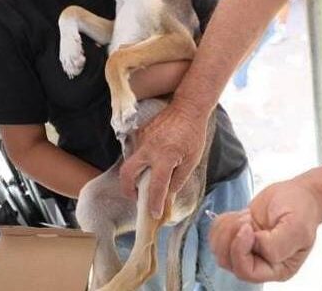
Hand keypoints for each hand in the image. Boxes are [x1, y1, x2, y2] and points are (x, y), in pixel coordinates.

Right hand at [119, 100, 208, 218]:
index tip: (153, 214)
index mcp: (164, 157)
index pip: (155, 187)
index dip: (154, 203)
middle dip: (128, 189)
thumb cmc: (193, 134)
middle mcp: (148, 149)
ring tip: (146, 180)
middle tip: (136, 197)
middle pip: (127, 174)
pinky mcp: (140, 132)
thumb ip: (178, 180)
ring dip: (135, 174)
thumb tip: (169, 195)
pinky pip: (136, 150)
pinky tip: (152, 160)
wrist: (187, 108)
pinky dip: (141, 160)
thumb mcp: (191, 160)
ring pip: (130, 162)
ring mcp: (142, 139)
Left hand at [209, 178, 321, 282]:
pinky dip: (222, 222)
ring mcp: (246, 250)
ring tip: (245, 216)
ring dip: (226, 229)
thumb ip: (277, 244)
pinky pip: (216, 236)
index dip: (240, 250)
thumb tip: (256, 246)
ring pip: (219, 249)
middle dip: (231, 236)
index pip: (246, 271)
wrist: (298, 194)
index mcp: (277, 268)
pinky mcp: (237, 236)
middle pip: (228, 261)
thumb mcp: (296, 227)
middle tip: (246, 219)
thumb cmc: (302, 210)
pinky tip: (239, 215)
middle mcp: (260, 263)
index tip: (247, 227)